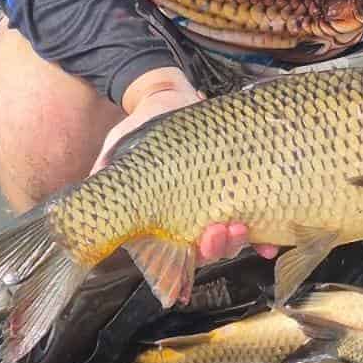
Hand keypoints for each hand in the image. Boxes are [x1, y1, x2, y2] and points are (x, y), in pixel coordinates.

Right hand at [89, 67, 278, 264]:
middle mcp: (190, 222)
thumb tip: (92, 196)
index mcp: (161, 222)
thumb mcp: (119, 150)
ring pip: (231, 239)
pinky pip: (257, 220)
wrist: (174, 98)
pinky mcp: (240, 191)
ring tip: (243, 227)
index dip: (183, 264)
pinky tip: (271, 244)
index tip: (194, 247)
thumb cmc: (143, 129)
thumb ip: (107, 176)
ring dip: (240, 241)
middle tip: (222, 231)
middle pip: (206, 251)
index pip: (171, 255)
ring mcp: (218, 208)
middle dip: (217, 248)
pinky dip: (265, 234)